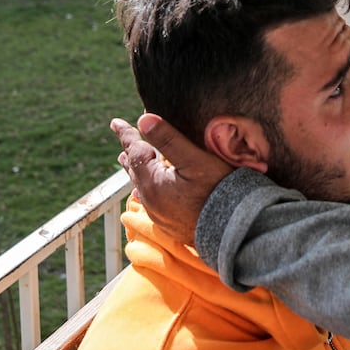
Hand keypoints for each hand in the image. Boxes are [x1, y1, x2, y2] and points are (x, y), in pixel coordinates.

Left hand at [112, 113, 233, 246]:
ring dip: (136, 169)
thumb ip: (169, 139)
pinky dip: (146, 188)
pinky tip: (142, 193)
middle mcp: (151, 199)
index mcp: (153, 182)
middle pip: (135, 169)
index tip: (116, 122)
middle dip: (129, 151)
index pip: (134, 151)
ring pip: (141, 185)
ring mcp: (159, 214)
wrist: (233, 230)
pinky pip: (151, 201)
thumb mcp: (195, 160)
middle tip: (123, 136)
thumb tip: (144, 119)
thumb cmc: (218, 191)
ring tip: (126, 160)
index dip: (126, 134)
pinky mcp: (169, 224)